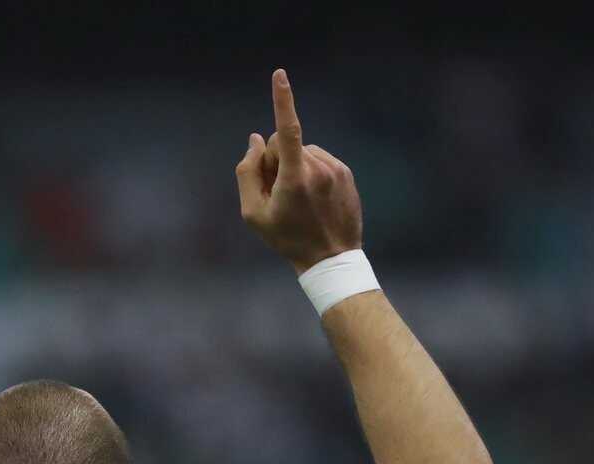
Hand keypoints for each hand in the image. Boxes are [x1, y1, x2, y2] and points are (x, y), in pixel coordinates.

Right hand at [235, 69, 362, 272]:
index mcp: (295, 177)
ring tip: (297, 199)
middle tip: (276, 193)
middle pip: (284, 145)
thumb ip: (247, 173)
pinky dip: (309, 171)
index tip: (280, 75)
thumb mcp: (254, 214)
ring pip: (302, 151)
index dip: (282, 100)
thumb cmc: (287, 238)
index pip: (287, 130)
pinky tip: (311, 198)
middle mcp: (318, 167)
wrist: (331, 257)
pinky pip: (319, 160)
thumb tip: (254, 141)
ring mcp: (336, 168)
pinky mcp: (346, 172)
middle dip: (274, 160)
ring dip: (293, 167)